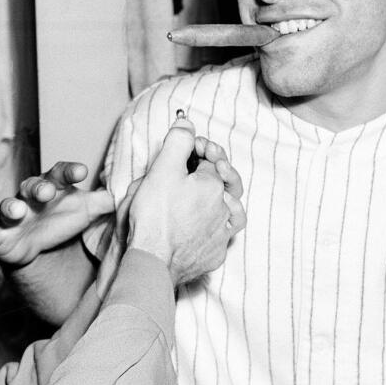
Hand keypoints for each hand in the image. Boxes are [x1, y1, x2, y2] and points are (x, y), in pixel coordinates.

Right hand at [0, 162, 115, 267]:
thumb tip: (136, 188)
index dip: (69, 172)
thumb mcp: (87, 210)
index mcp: (54, 187)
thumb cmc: (63, 218)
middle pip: (33, 186)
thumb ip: (107, 200)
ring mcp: (14, 216)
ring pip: (9, 207)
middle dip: (38, 187)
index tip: (82, 172)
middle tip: (47, 191)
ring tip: (16, 211)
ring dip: (11, 207)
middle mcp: (31, 197)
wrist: (41, 245)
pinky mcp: (0, 236)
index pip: (60, 174)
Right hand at [125, 117, 245, 286]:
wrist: (153, 260)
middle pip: (227, 183)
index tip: (186, 148)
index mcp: (213, 185)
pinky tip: (206, 226)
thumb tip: (187, 123)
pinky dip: (217, 227)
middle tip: (197, 169)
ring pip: (232, 211)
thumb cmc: (154, 216)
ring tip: (211, 195)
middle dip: (215, 171)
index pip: (213, 160)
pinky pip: (223, 236)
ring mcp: (221, 234)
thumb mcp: (161, 170)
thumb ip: (178, 142)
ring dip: (224, 199)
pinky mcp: (215, 254)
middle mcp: (224, 209)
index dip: (199, 151)